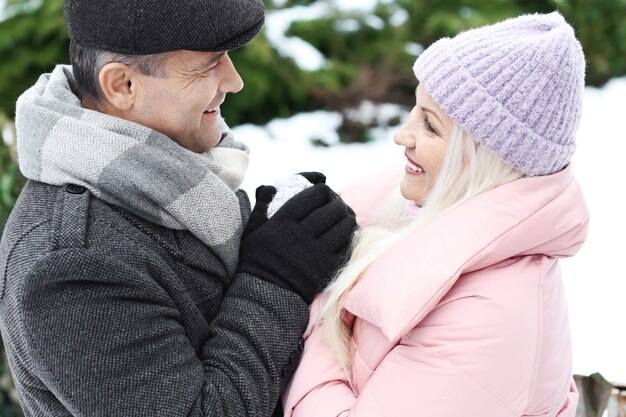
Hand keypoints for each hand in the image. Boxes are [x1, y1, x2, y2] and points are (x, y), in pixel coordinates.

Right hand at [238, 183, 356, 303]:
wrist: (265, 293)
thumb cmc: (257, 259)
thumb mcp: (252, 231)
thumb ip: (261, 206)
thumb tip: (270, 187)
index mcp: (282, 222)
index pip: (312, 197)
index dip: (323, 190)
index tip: (325, 191)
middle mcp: (300, 236)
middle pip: (330, 210)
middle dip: (338, 202)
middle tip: (339, 203)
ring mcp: (315, 253)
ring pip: (342, 227)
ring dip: (347, 218)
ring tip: (346, 216)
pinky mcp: (326, 268)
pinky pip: (346, 247)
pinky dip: (350, 237)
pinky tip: (347, 234)